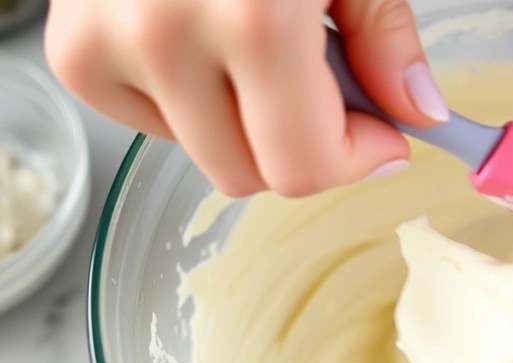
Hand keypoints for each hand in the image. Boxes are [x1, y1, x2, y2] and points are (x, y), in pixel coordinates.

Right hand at [45, 0, 447, 197]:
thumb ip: (385, 36)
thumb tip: (415, 111)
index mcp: (254, 17)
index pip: (302, 166)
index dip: (354, 159)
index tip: (379, 136)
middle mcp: (166, 36)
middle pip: (249, 174)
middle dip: (302, 144)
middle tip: (324, 85)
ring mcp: (108, 43)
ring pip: (203, 156)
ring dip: (247, 123)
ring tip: (261, 47)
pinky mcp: (75, 49)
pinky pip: (152, 125)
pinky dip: (191, 102)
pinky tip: (210, 44)